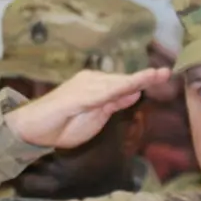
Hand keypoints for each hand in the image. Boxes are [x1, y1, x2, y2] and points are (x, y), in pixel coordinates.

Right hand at [4, 68, 172, 149]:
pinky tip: (134, 86)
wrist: (33, 128)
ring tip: (157, 75)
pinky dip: (119, 89)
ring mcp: (84, 87)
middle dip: (146, 77)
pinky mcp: (77, 97)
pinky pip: (102, 93)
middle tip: (167, 72)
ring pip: (117, 83)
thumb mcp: (97, 115)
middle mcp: (92, 81)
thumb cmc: (63, 124)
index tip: (165, 74)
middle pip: (124, 80)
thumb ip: (115, 103)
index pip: (125, 83)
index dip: (144, 79)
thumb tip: (135, 91)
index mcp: (97, 86)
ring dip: (138, 79)